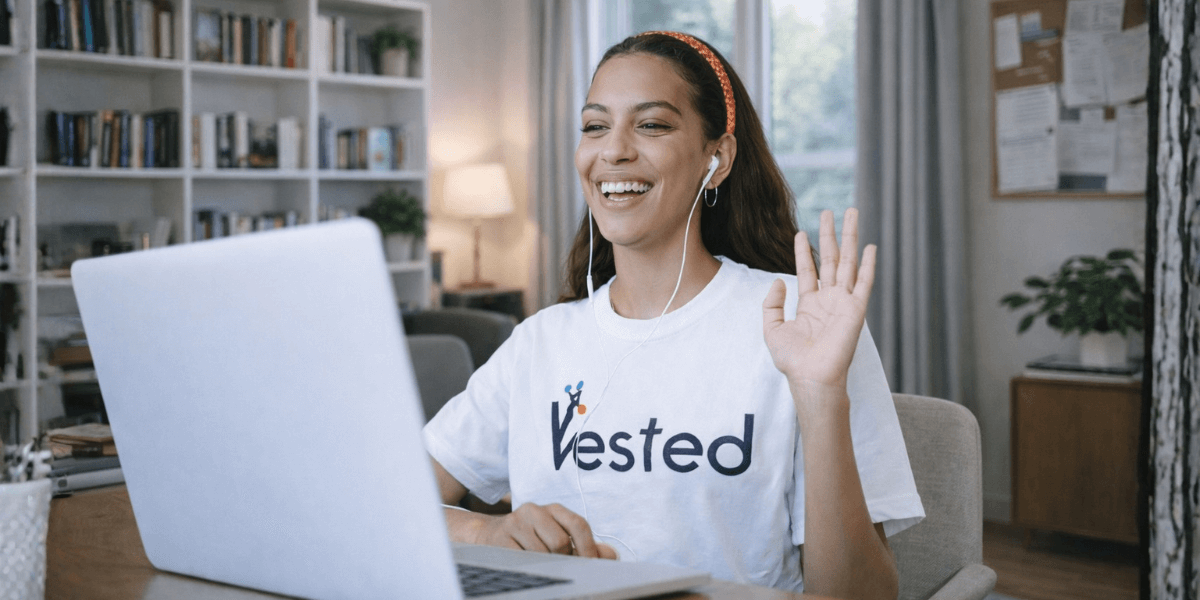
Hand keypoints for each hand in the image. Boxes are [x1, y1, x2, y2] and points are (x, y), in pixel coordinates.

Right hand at [472, 502, 618, 558]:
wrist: (489, 535)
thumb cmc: (532, 538)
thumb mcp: (558, 535)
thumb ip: (585, 546)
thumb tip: (612, 556)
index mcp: (554, 509)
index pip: (578, 524)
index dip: (588, 548)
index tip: (592, 566)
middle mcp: (535, 510)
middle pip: (561, 542)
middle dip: (565, 561)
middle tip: (563, 570)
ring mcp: (515, 523)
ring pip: (542, 554)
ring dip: (546, 566)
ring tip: (542, 567)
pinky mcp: (500, 539)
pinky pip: (522, 560)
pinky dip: (530, 569)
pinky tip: (528, 568)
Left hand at [762, 208, 876, 391]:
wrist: (811, 377)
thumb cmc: (793, 360)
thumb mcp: (773, 329)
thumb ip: (772, 304)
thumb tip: (778, 280)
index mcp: (810, 304)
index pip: (807, 270)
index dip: (803, 251)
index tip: (800, 232)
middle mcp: (828, 300)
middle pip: (830, 259)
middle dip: (830, 235)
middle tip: (829, 211)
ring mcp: (844, 302)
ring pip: (848, 262)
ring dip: (850, 238)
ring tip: (851, 214)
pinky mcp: (856, 309)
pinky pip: (864, 283)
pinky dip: (868, 264)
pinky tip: (871, 247)